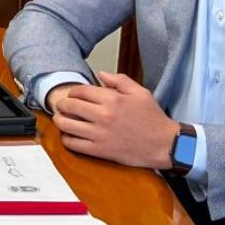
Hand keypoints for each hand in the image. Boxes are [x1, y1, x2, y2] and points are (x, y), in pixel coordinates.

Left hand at [51, 71, 176, 168]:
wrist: (164, 144)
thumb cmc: (153, 118)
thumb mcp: (140, 93)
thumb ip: (119, 80)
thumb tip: (100, 74)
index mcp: (112, 99)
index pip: (81, 91)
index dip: (73, 92)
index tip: (73, 95)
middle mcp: (103, 116)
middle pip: (70, 106)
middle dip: (62, 104)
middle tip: (62, 106)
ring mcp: (99, 134)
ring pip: (67, 125)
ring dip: (60, 121)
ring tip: (61, 119)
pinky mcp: (99, 150)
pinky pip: (73, 144)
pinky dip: (66, 139)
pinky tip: (69, 135)